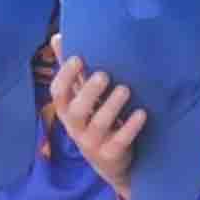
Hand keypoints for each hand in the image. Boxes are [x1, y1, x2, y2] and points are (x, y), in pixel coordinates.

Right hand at [49, 34, 143, 196]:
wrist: (108, 162)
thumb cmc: (91, 120)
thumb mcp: (78, 98)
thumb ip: (71, 71)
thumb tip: (58, 37)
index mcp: (65, 110)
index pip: (57, 93)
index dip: (65, 76)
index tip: (78, 58)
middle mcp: (74, 126)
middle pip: (76, 109)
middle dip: (89, 91)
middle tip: (104, 75)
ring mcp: (91, 142)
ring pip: (98, 124)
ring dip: (111, 106)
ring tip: (125, 89)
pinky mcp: (111, 154)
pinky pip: (120, 141)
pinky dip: (130, 127)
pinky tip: (141, 113)